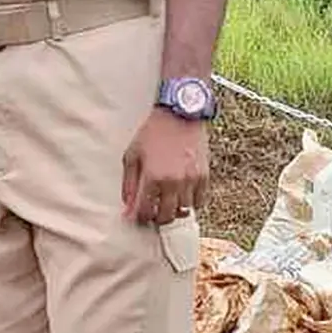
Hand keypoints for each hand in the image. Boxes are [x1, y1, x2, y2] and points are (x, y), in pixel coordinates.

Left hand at [121, 109, 210, 224]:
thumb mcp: (132, 154)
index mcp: (152, 177)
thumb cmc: (153, 132)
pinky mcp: (204, 176)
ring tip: (166, 203)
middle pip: (166, 217)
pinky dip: (190, 203)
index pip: (145, 212)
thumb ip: (128, 183)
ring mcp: (190, 180)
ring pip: (183, 211)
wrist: (180, 114)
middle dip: (156, 218)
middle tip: (152, 213)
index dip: (139, 218)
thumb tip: (127, 206)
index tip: (136, 217)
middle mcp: (173, 182)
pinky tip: (182, 195)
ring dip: (173, 211)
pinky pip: (199, 202)